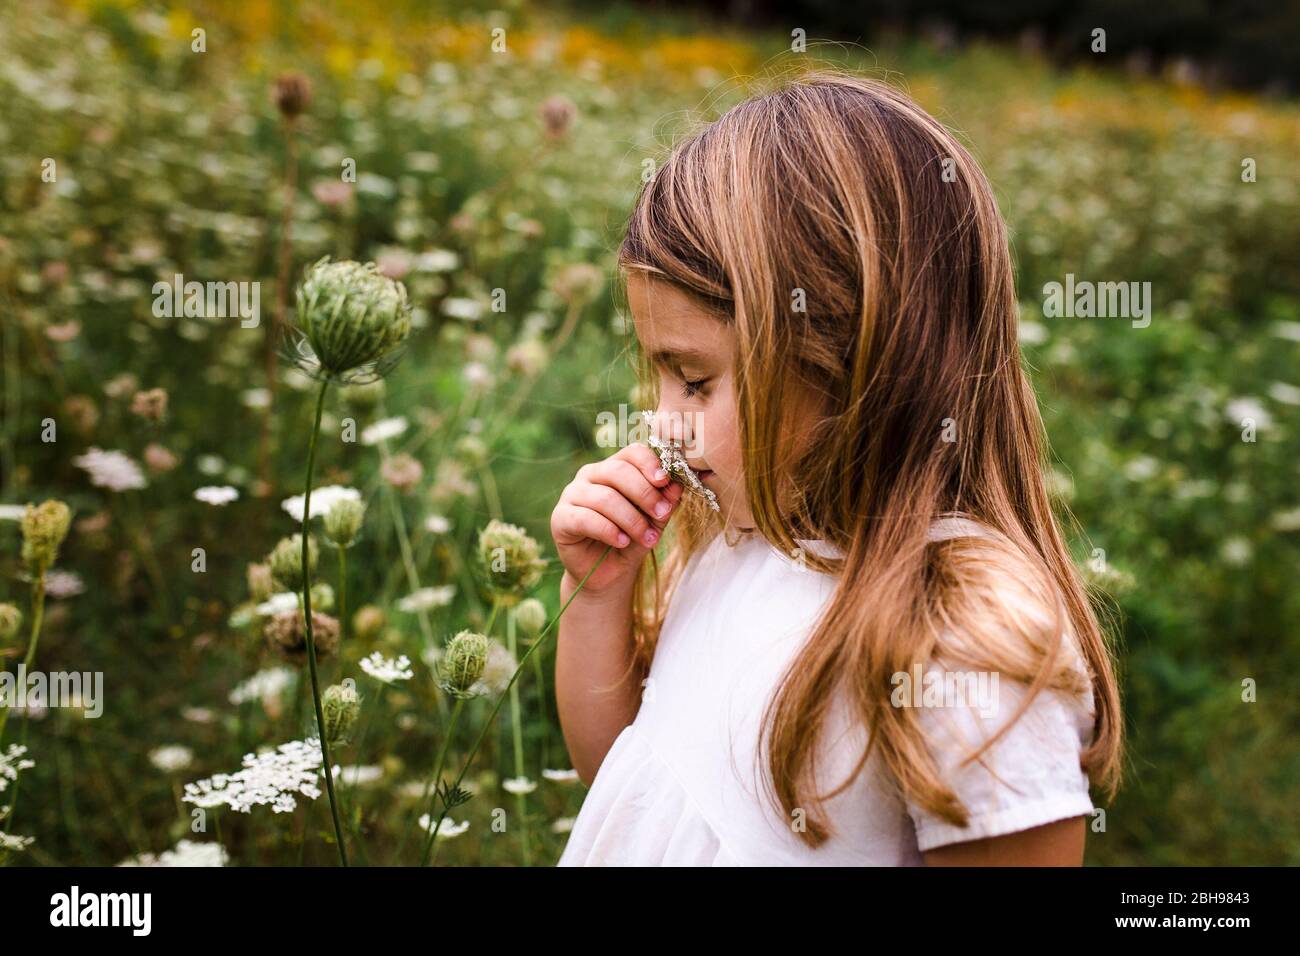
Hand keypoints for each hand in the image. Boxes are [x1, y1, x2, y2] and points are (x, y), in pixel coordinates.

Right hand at [551, 442, 684, 596]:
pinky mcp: (560, 518)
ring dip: (631, 519)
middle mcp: (590, 475)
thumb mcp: (653, 522)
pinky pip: (585, 518)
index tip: (665, 481)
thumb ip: (664, 503)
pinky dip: (608, 530)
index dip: (649, 463)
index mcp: (614, 468)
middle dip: (644, 493)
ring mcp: (572, 494)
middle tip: (662, 514)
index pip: (631, 453)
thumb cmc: (632, 541)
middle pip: (618, 471)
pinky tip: (622, 542)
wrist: (609, 575)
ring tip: (647, 538)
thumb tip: (677, 486)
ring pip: (604, 497)